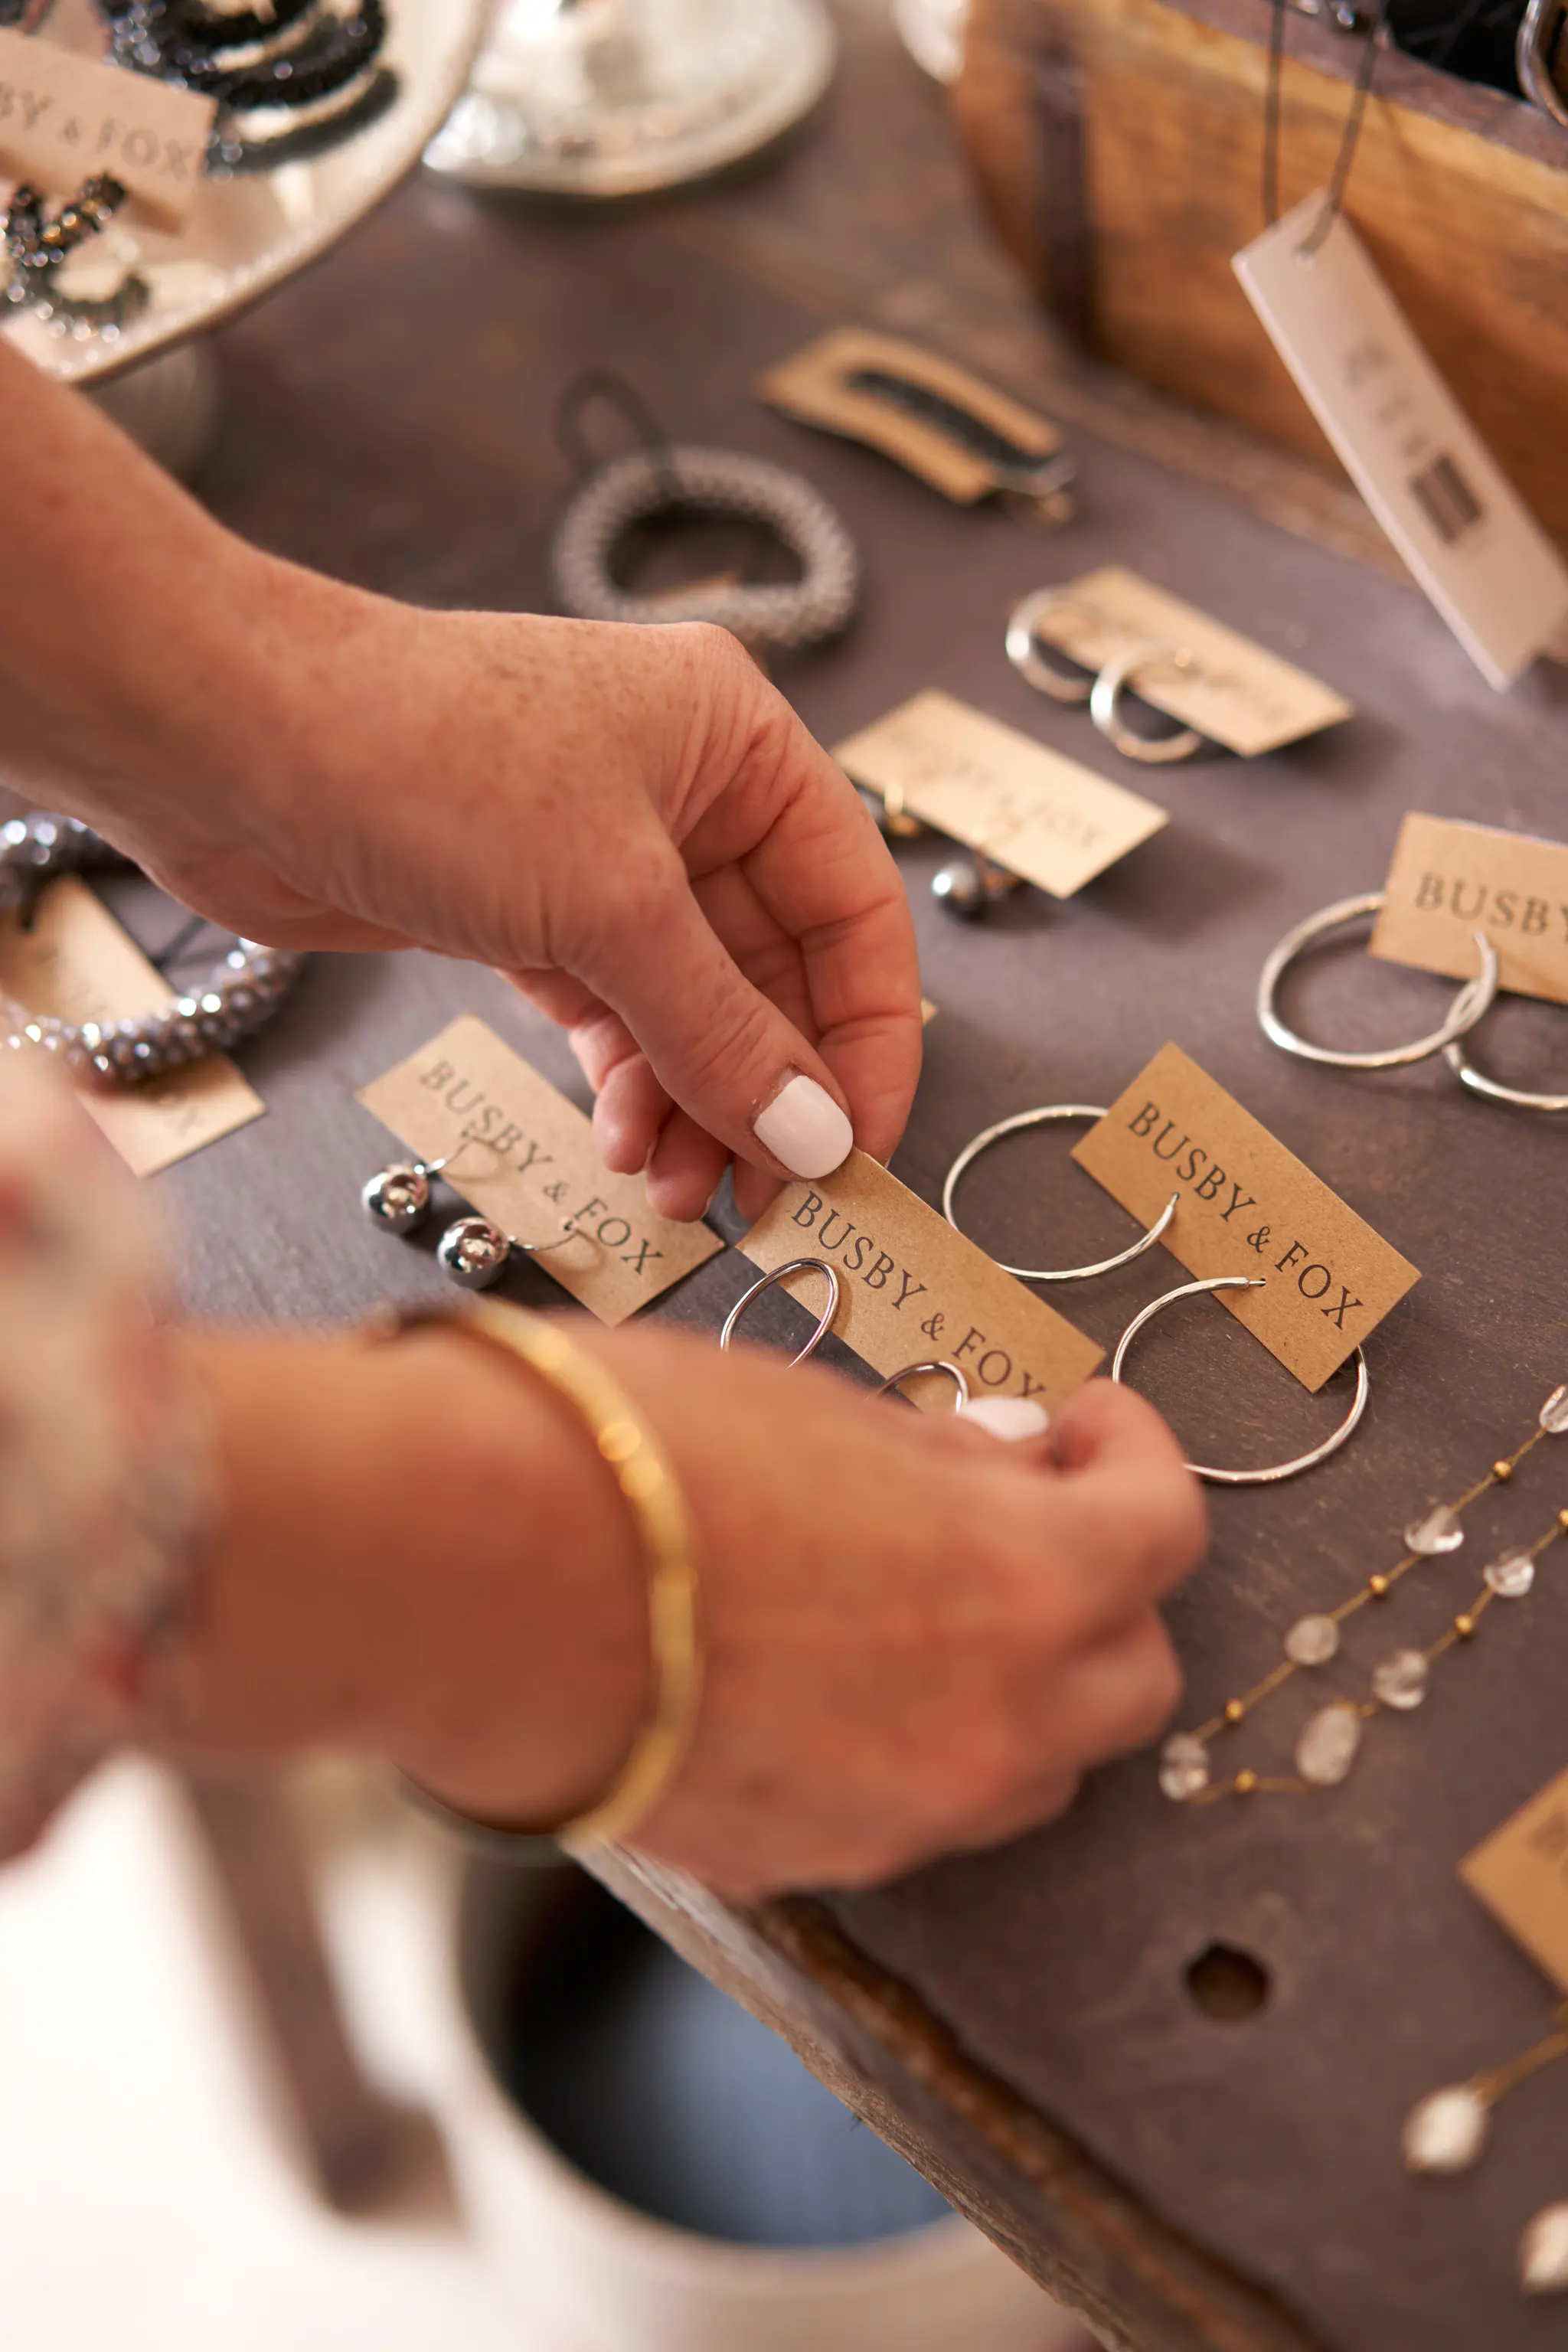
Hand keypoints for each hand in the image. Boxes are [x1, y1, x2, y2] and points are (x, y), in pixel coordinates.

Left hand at [0, 350, 918, 1221]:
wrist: (224, 747)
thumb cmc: (426, 763)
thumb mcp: (608, 906)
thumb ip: (723, 1032)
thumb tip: (820, 1140)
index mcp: (738, 743)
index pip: (854, 906)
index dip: (869, 1036)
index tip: (856, 1150)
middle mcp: (685, 793)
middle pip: (774, 971)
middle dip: (767, 1090)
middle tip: (764, 1201)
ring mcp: (602, 857)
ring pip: (691, 1007)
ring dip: (694, 1106)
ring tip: (672, 1193)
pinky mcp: (526, 913)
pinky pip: (614, 1017)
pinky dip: (626, 1085)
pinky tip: (620, 1147)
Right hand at [379, 1331, 1206, 1899]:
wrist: (459, 1577)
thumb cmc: (633, 1454)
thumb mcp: (821, 1411)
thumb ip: (944, 1460)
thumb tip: (1005, 1467)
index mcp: (1025, 1582)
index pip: (1165, 1532)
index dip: (1141, 1460)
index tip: (1092, 1427)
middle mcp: (992, 1723)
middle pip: (1130, 1678)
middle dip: (1099, 1590)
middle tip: (1026, 1512)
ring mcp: (901, 1816)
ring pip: (1032, 1765)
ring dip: (1016, 1682)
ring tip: (920, 1594)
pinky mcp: (803, 1865)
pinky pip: (909, 1810)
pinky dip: (908, 1743)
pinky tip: (822, 1668)